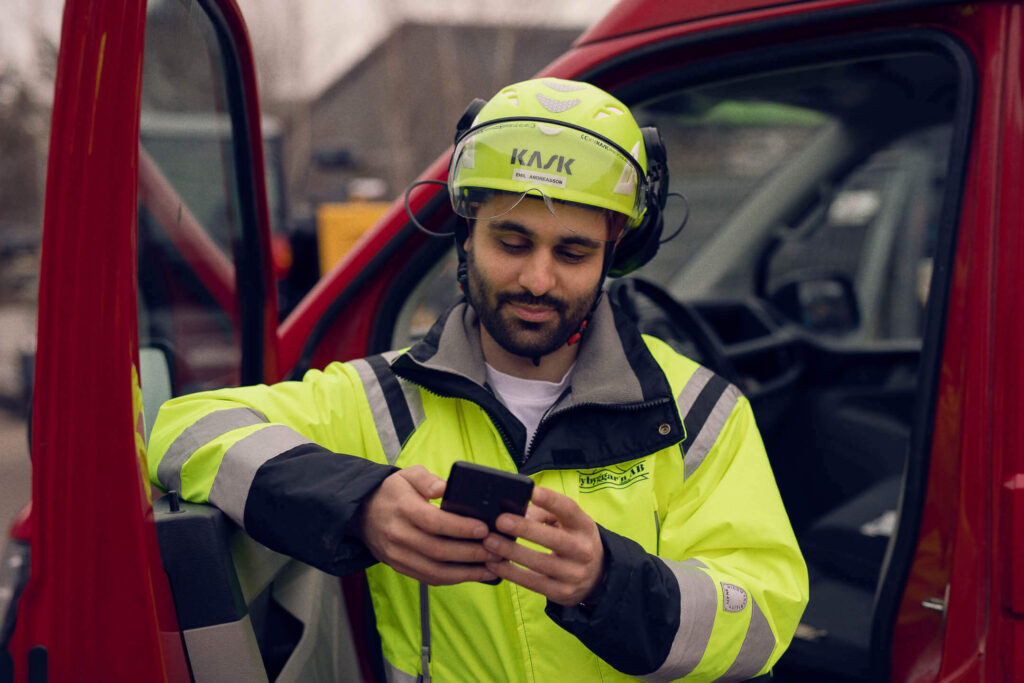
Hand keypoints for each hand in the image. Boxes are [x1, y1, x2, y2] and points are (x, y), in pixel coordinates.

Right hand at [356, 465, 496, 584]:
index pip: (434, 522)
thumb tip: (444, 488)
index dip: (460, 527)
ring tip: (491, 567)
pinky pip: (428, 578)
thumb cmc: (392, 492)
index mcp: (402, 508)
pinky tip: (473, 574)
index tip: (484, 528)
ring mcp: (397, 555)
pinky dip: (453, 579)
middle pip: (438, 550)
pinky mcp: (400, 567)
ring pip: (434, 571)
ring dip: (466, 572)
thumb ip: (426, 479)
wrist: (362, 513)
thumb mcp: (407, 475)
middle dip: (471, 552)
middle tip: (496, 550)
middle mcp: (398, 535)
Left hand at [483, 486, 604, 605]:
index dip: (551, 500)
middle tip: (500, 521)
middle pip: (554, 539)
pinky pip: (533, 583)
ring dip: (512, 552)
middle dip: (526, 529)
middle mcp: (583, 550)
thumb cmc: (571, 539)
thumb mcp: (566, 523)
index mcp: (584, 526)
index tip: (532, 491)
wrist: (595, 576)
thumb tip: (517, 514)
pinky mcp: (562, 592)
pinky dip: (511, 573)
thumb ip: (543, 513)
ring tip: (490, 542)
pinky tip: (494, 563)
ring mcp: (574, 574)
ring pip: (541, 563)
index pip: (569, 510)